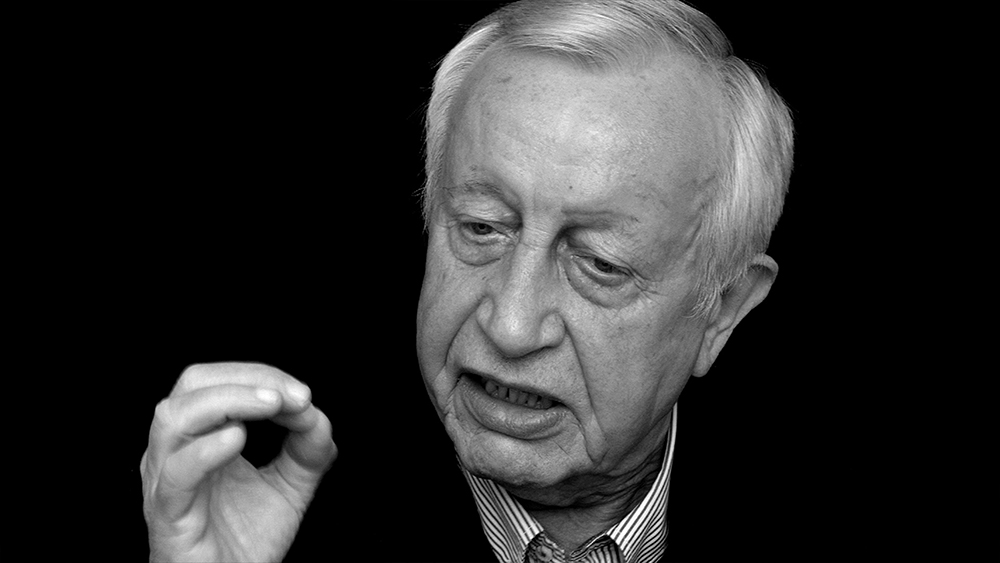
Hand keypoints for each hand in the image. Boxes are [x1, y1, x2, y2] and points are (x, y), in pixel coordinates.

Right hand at [140, 362, 336, 561]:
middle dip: (246, 379)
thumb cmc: (246, 541)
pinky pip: (175, 474)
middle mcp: (174, 451)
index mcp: (198, 437)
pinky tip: (238, 439)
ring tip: (271, 405)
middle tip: (291, 396)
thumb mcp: (289, 485)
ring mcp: (165, 481)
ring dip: (228, 400)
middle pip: (192, 384)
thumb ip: (308, 449)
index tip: (303, 395)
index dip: (261, 377)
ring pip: (173, 418)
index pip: (217, 380)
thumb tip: (316, 415)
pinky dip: (206, 450)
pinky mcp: (168, 515)